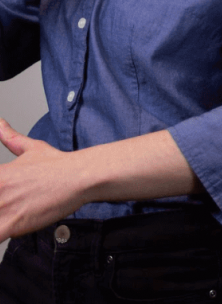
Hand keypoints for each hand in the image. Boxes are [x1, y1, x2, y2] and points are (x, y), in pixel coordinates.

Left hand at [0, 119, 84, 239]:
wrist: (80, 176)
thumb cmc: (59, 164)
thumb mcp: (32, 148)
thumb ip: (11, 138)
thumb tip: (0, 124)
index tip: (0, 193)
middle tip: (4, 205)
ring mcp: (3, 207)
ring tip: (7, 214)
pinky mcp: (12, 224)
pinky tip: (6, 231)